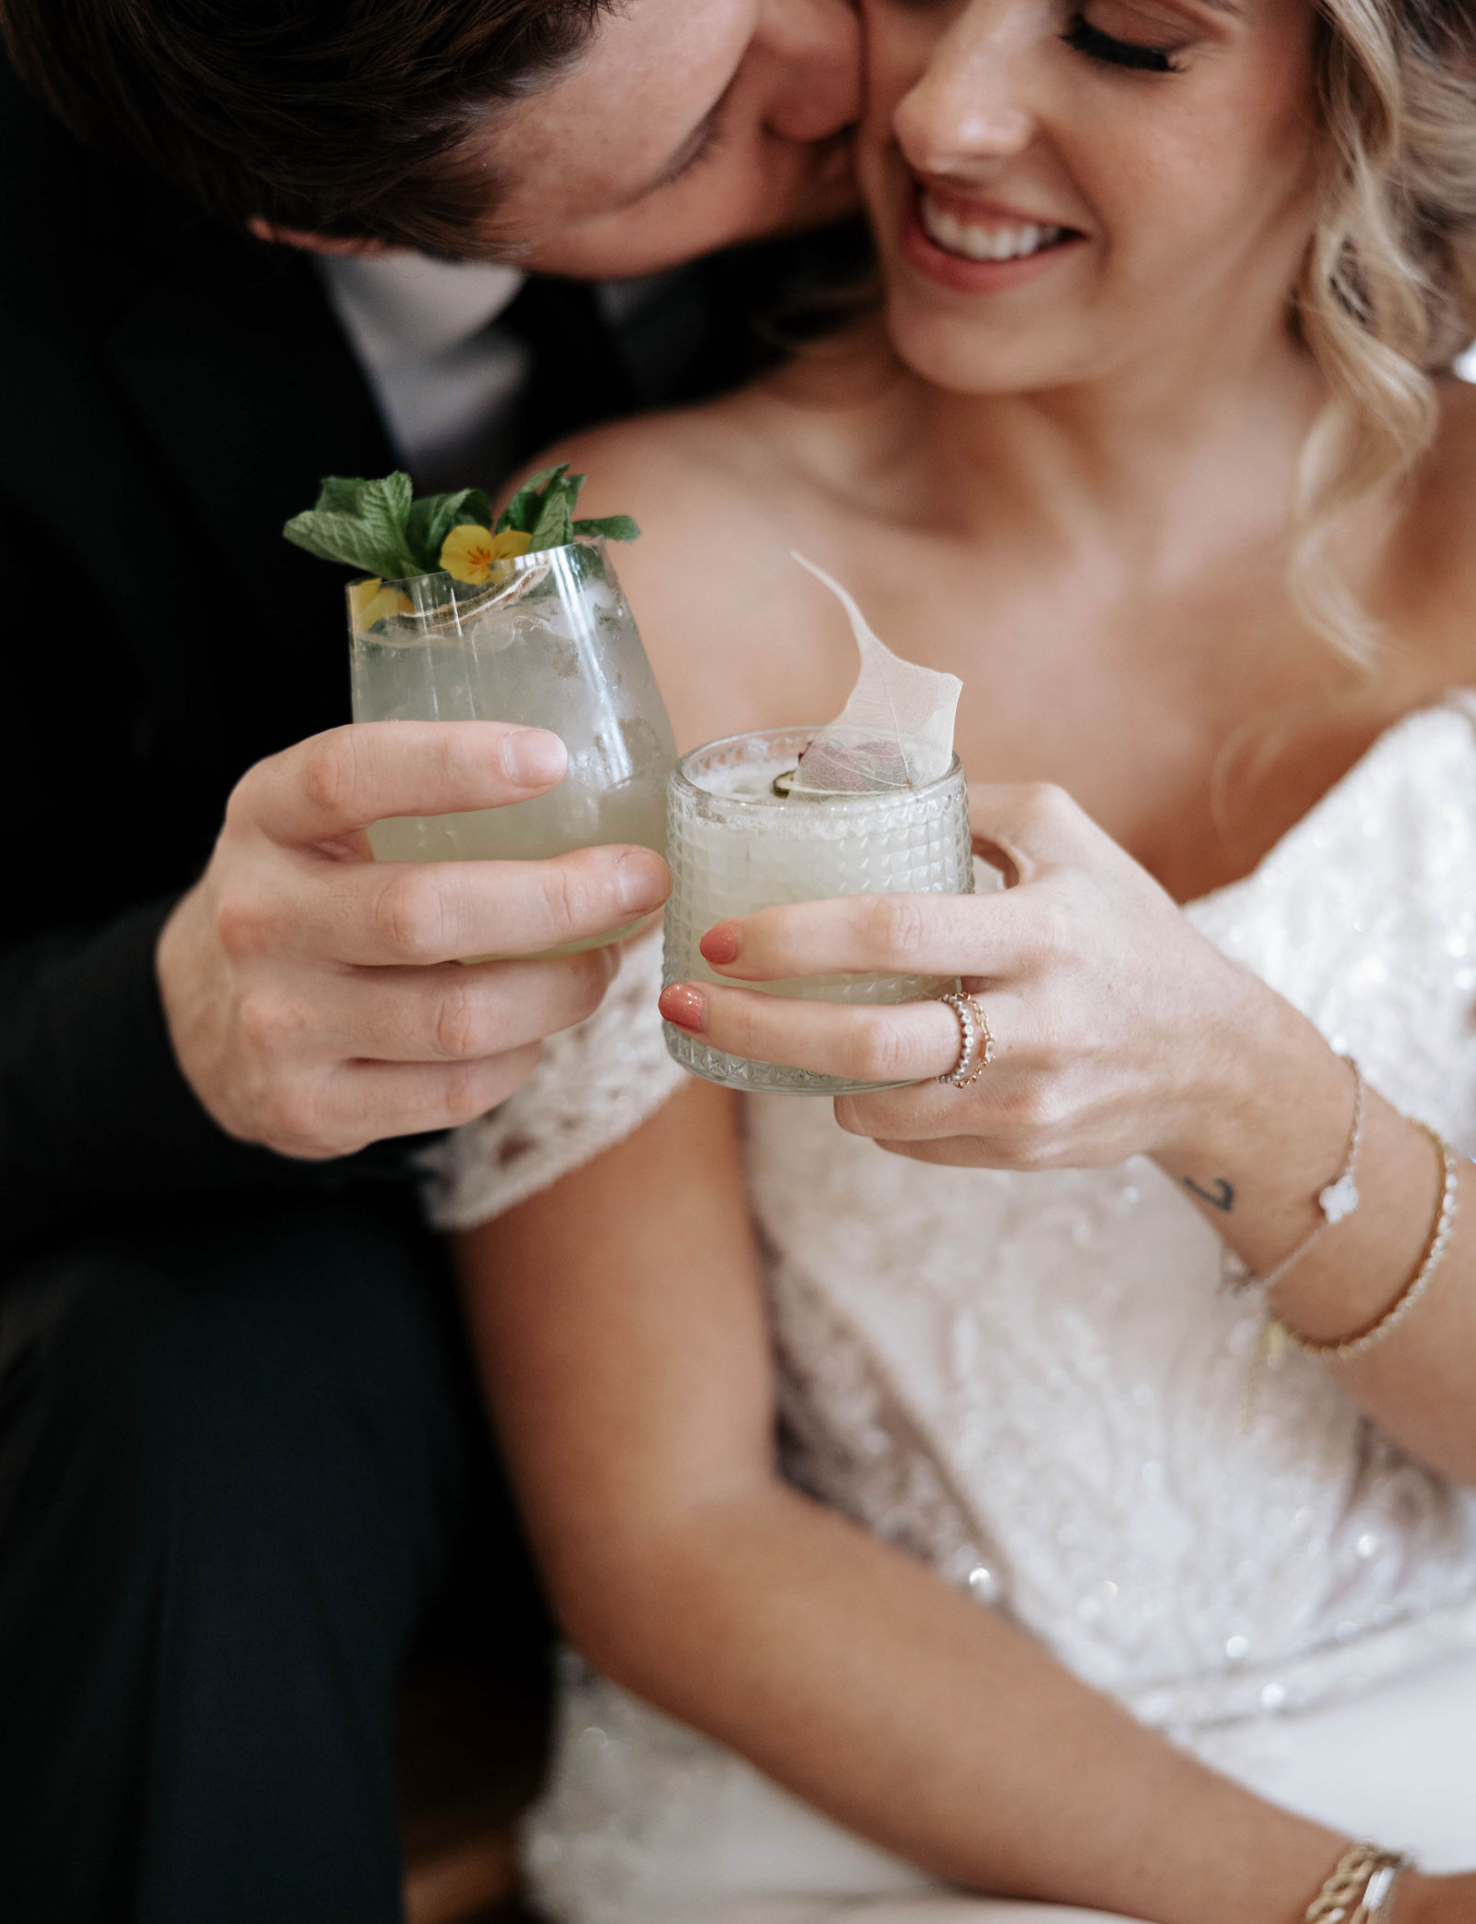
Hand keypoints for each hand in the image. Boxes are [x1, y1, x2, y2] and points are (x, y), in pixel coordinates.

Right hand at [158, 720, 669, 1157]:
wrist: (202, 1016)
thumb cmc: (313, 895)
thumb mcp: (325, 822)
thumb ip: (420, 797)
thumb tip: (610, 800)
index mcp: (266, 819)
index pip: (347, 776)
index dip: (451, 763)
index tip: (553, 759)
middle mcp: (259, 919)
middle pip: (426, 913)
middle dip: (560, 900)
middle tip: (640, 881)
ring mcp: (278, 1023)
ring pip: (460, 1018)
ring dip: (563, 989)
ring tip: (601, 961)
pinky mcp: (309, 1109)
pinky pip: (456, 1091)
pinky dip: (520, 1058)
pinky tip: (532, 1028)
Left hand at [659, 781, 1272, 1169]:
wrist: (1216, 1057)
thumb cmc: (1126, 929)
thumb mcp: (1070, 838)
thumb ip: (970, 802)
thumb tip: (850, 769)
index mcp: (1043, 931)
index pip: (897, 933)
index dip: (796, 938)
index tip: (721, 936)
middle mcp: (1037, 1024)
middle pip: (867, 1046)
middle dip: (756, 1029)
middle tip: (681, 1007)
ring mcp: (1029, 1102)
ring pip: (874, 1108)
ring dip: (802, 1073)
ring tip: (764, 1033)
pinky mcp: (1022, 1154)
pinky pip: (908, 1141)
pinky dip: (863, 1107)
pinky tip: (852, 1071)